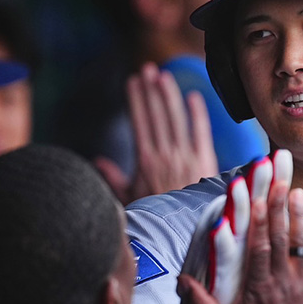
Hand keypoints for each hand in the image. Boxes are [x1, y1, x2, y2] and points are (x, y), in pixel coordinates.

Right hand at [95, 63, 218, 203]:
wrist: (180, 235)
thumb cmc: (155, 217)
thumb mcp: (130, 198)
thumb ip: (114, 178)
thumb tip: (97, 161)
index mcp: (145, 161)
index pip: (140, 121)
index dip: (137, 99)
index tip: (133, 80)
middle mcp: (164, 155)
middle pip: (156, 114)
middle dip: (151, 90)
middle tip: (147, 69)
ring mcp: (185, 156)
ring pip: (175, 118)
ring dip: (169, 95)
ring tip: (163, 76)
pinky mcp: (205, 161)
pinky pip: (201, 132)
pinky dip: (198, 114)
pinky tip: (194, 96)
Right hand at [177, 151, 292, 303]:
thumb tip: (180, 281)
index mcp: (259, 289)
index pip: (260, 250)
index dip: (261, 223)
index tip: (258, 198)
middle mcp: (283, 283)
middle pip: (282, 240)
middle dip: (279, 208)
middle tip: (280, 181)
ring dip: (300, 218)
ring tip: (298, 192)